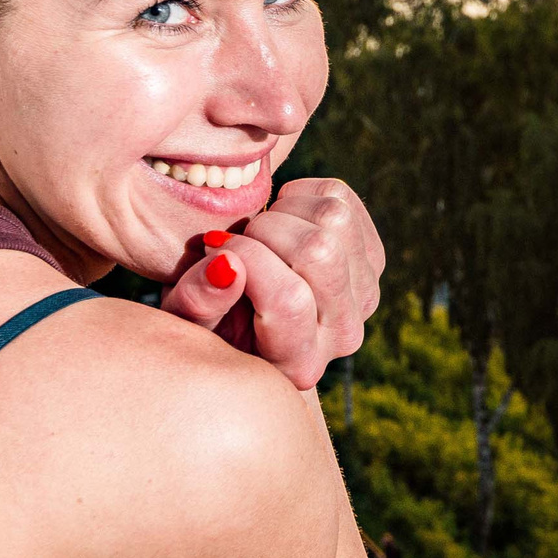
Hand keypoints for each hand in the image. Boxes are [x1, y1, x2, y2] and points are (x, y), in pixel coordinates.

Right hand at [162, 177, 384, 390]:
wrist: (249, 319)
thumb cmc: (210, 322)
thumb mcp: (187, 323)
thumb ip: (198, 301)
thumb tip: (226, 265)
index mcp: (298, 362)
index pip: (289, 300)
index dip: (247, 258)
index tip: (213, 247)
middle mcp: (342, 334)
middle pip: (320, 252)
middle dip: (265, 228)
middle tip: (239, 238)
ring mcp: (364, 295)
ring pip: (335, 219)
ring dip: (283, 210)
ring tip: (257, 231)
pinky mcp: (371, 258)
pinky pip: (341, 199)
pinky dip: (302, 194)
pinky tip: (280, 218)